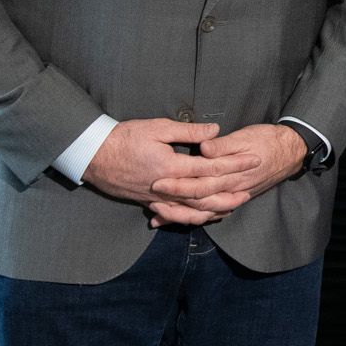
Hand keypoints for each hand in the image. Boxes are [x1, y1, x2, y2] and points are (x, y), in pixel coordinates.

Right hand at [83, 118, 254, 224]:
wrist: (93, 156)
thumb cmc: (124, 138)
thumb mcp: (156, 127)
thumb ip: (188, 131)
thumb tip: (215, 131)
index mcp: (172, 167)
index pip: (211, 167)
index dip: (234, 164)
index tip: (253, 159)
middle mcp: (167, 187)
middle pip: (206, 194)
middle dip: (231, 191)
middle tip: (251, 188)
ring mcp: (158, 198)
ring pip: (192, 209)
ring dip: (215, 209)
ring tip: (234, 206)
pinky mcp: (149, 202)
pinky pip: (175, 215)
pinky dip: (192, 217)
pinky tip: (204, 217)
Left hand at [145, 123, 306, 225]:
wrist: (291, 151)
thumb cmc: (268, 140)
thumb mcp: (246, 136)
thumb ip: (223, 144)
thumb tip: (204, 147)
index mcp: (232, 173)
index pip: (200, 182)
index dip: (178, 183)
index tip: (157, 180)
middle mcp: (232, 189)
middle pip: (198, 201)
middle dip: (173, 201)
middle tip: (151, 198)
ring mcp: (234, 196)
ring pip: (204, 212)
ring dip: (181, 215)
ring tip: (159, 215)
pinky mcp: (235, 197)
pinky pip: (213, 213)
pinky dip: (195, 217)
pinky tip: (178, 219)